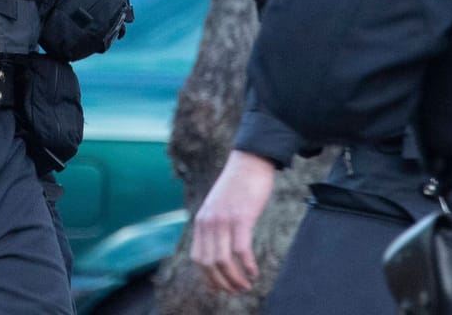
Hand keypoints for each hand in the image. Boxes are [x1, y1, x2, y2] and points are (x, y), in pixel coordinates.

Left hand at [190, 150, 275, 293]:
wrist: (249, 161)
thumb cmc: (238, 186)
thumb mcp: (219, 207)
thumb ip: (216, 225)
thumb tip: (219, 249)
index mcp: (202, 221)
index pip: (198, 258)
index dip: (208, 278)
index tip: (221, 288)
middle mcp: (208, 222)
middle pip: (209, 264)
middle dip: (222, 283)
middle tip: (237, 291)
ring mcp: (223, 220)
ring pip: (223, 260)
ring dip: (234, 279)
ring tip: (246, 285)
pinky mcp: (241, 217)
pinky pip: (240, 249)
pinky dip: (246, 265)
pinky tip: (254, 272)